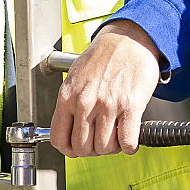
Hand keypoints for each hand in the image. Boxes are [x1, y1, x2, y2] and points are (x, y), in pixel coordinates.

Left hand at [51, 20, 163, 156]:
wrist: (130, 38)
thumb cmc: (105, 55)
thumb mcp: (76, 77)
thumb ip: (70, 102)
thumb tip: (70, 127)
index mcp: (68, 96)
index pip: (59, 139)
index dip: (69, 150)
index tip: (77, 149)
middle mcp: (85, 102)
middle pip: (83, 148)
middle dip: (92, 151)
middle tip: (100, 143)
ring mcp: (108, 105)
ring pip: (104, 148)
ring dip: (111, 148)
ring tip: (115, 138)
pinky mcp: (130, 106)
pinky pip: (127, 141)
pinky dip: (129, 146)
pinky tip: (129, 138)